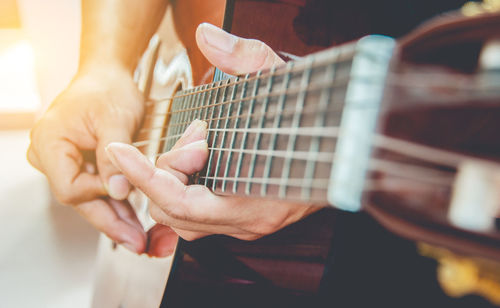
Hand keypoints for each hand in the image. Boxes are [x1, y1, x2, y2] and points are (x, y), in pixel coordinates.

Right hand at [28, 65, 147, 252]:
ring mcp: (62, 162)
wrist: (107, 76)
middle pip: (80, 199)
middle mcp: (49, 156)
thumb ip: (115, 157)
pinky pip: (95, 189)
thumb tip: (117, 191)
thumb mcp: (116, 120)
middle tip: (136, 242)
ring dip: (115, 216)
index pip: (70, 188)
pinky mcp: (77, 164)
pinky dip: (114, 202)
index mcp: (50, 143)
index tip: (126, 193)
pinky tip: (131, 218)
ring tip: (139, 236)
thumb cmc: (108, 90)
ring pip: (89, 198)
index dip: (100, 195)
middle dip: (110, 221)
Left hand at [106, 23, 318, 256]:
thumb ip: (248, 58)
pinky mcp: (247, 218)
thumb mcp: (288, 84)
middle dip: (165, 169)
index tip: (120, 149)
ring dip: (174, 181)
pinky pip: (199, 217)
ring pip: (184, 218)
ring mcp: (249, 225)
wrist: (351, 149)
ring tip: (199, 143)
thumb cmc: (322, 123)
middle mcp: (250, 222)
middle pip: (174, 211)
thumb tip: (209, 37)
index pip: (180, 202)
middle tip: (194, 132)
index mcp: (257, 201)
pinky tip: (197, 161)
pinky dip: (185, 190)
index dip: (145, 175)